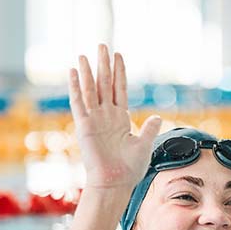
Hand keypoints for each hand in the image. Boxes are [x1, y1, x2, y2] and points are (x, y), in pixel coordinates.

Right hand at [68, 44, 161, 190]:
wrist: (116, 183)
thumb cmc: (129, 169)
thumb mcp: (144, 145)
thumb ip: (149, 129)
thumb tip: (157, 117)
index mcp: (120, 119)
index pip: (119, 89)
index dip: (119, 73)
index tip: (118, 56)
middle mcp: (106, 116)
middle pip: (104, 84)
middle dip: (103, 65)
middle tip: (102, 46)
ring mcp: (94, 120)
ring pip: (90, 90)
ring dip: (87, 72)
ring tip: (84, 54)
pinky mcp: (84, 126)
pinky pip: (78, 103)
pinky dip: (75, 87)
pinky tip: (73, 73)